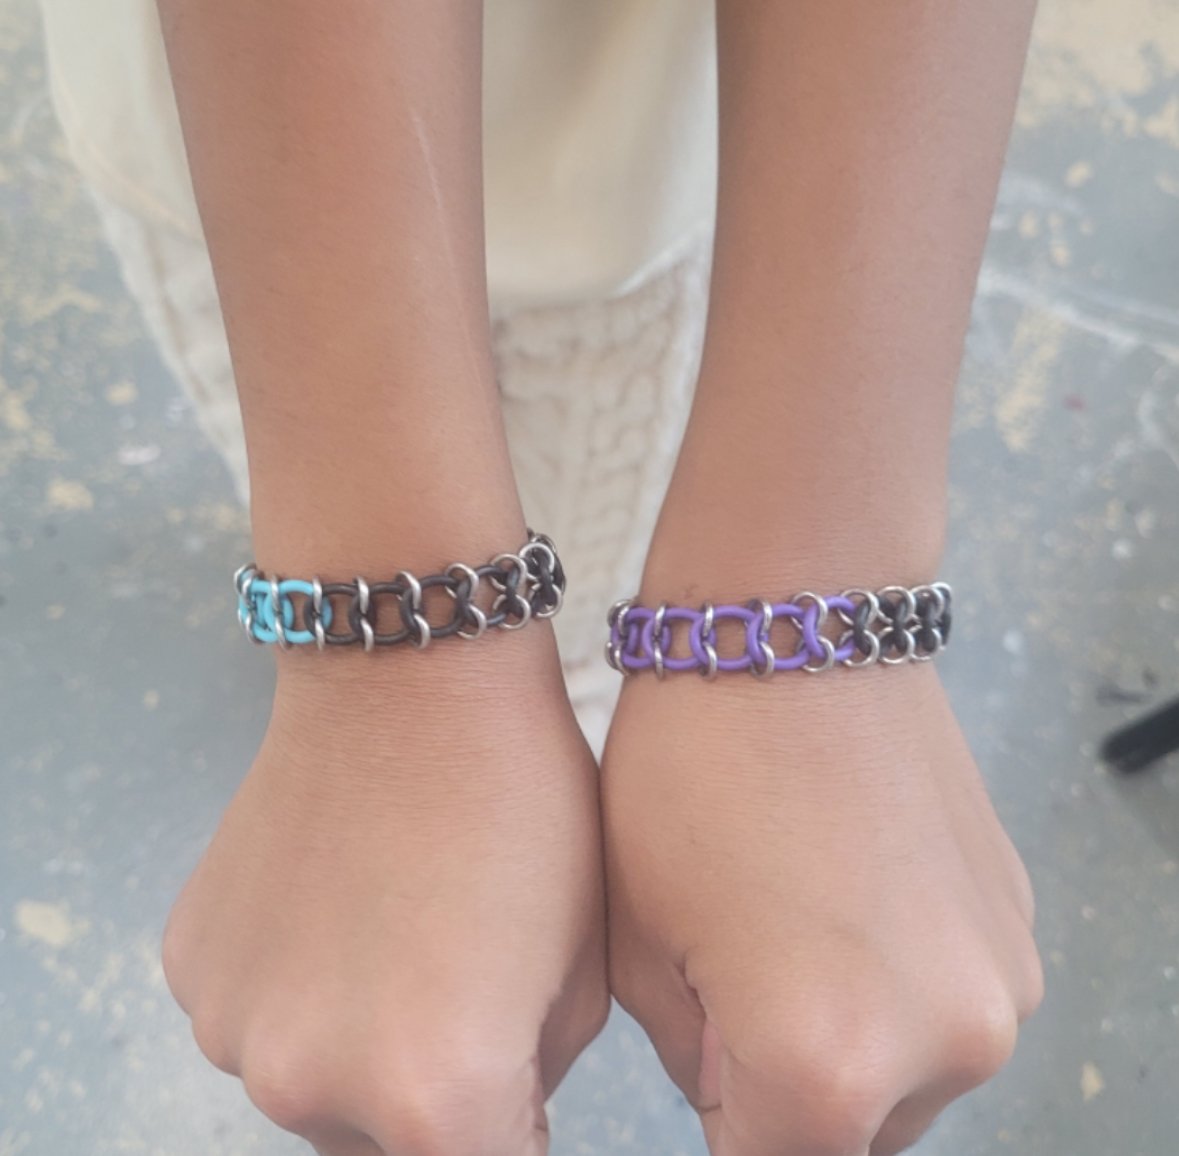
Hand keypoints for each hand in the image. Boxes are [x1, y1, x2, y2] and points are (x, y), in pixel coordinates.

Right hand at [163, 631, 607, 1155]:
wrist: (412, 682)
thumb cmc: (525, 808)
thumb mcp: (583, 966)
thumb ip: (533, 1082)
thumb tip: (492, 1114)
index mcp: (433, 1095)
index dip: (512, 1133)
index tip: (512, 1086)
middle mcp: (311, 1086)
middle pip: (387, 1146)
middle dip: (432, 1099)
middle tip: (464, 987)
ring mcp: (232, 1028)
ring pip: (315, 1083)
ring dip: (357, 1045)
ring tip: (400, 929)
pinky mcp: (191, 967)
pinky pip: (259, 1015)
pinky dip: (299, 987)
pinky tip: (340, 899)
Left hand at [603, 662, 1041, 1155]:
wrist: (795, 628)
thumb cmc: (690, 766)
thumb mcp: (638, 939)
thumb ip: (696, 1059)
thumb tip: (743, 1091)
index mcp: (826, 1063)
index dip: (723, 1123)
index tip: (709, 1066)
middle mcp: (944, 1044)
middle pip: (846, 1135)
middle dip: (782, 1088)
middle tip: (726, 976)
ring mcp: (999, 982)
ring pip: (902, 1073)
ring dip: (843, 1035)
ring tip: (782, 917)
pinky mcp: (1016, 924)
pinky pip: (941, 997)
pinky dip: (889, 977)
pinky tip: (836, 885)